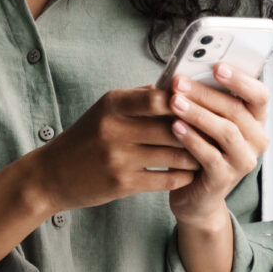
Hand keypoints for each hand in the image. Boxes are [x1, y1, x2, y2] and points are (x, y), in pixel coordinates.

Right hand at [32, 87, 201, 212]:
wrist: (52, 174)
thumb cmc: (85, 138)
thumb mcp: (105, 110)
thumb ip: (140, 99)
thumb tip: (178, 88)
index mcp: (112, 104)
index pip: (159, 97)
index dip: (186, 101)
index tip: (204, 104)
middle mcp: (114, 128)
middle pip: (172, 127)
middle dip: (199, 130)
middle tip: (220, 131)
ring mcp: (118, 157)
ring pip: (174, 155)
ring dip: (196, 155)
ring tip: (210, 153)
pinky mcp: (121, 184)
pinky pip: (165, 179)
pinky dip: (182, 176)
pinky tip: (190, 173)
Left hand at [166, 64, 270, 229]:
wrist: (195, 194)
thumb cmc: (200, 149)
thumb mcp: (206, 121)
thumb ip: (204, 100)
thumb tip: (184, 73)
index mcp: (255, 120)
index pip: (259, 94)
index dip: (241, 79)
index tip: (217, 66)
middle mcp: (256, 139)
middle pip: (236, 110)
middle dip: (205, 93)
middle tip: (179, 82)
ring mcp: (243, 161)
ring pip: (226, 131)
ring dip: (197, 114)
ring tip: (174, 102)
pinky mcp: (225, 179)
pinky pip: (209, 155)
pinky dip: (191, 139)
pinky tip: (174, 127)